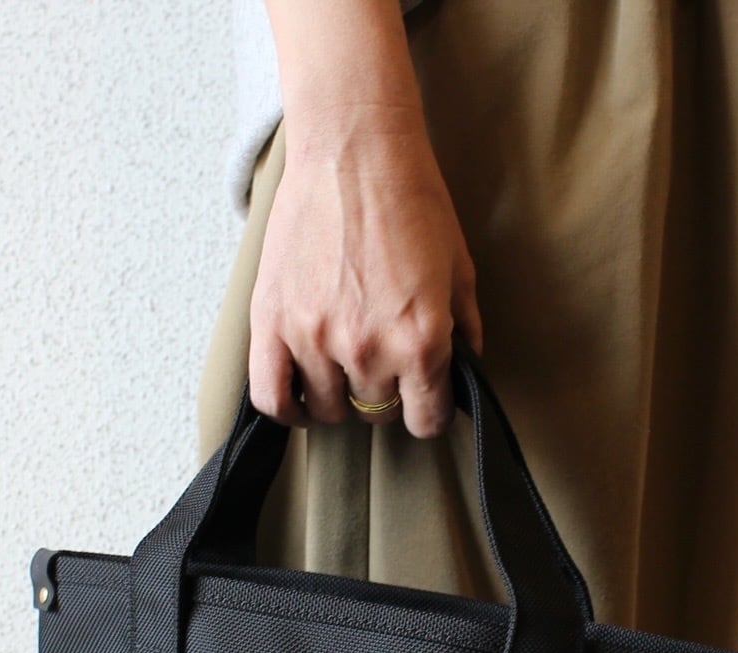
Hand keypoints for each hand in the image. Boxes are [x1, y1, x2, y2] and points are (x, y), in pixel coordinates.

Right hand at [249, 101, 482, 439]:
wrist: (354, 148)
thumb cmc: (410, 199)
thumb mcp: (458, 267)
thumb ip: (466, 329)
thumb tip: (466, 369)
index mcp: (421, 340)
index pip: (425, 420)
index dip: (428, 410)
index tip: (422, 397)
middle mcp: (368, 349)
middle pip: (376, 410)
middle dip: (384, 389)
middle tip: (381, 355)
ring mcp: (315, 339)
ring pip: (328, 408)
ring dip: (339, 393)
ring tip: (343, 363)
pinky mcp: (272, 323)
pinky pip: (272, 396)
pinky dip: (288, 408)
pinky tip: (302, 397)